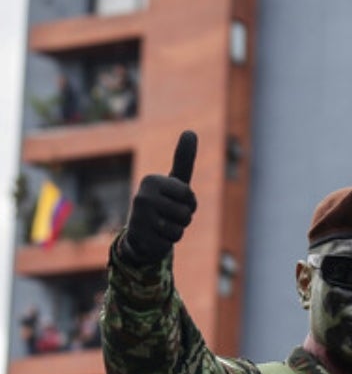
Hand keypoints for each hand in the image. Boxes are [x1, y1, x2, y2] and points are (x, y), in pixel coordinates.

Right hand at [118, 130, 197, 264]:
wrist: (141, 234)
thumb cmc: (162, 204)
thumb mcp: (174, 182)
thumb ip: (183, 159)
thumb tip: (190, 131)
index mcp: (152, 180)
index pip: (189, 195)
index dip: (189, 203)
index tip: (175, 201)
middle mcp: (142, 196)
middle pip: (186, 213)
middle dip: (183, 219)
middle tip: (167, 216)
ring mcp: (140, 217)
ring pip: (180, 228)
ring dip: (176, 230)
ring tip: (162, 226)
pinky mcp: (140, 237)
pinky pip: (171, 242)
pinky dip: (167, 242)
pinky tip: (155, 237)